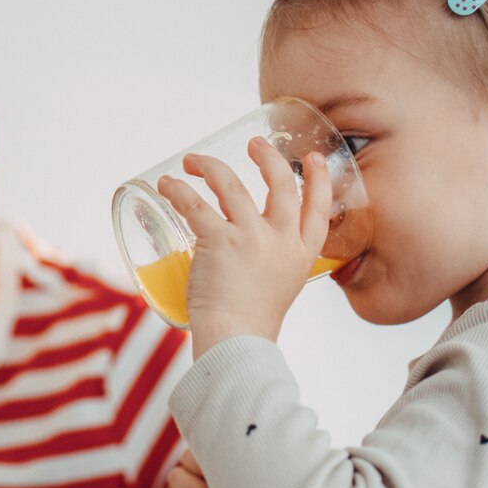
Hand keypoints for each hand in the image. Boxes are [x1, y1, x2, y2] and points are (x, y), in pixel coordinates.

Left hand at [156, 138, 331, 356]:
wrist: (237, 343)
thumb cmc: (251, 324)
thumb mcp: (279, 288)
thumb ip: (273, 265)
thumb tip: (252, 254)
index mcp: (301, 254)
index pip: (320, 209)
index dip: (319, 180)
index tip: (311, 158)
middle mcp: (281, 241)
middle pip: (281, 185)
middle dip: (267, 158)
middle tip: (253, 144)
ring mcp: (251, 238)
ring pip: (231, 185)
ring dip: (210, 167)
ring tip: (194, 161)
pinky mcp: (219, 242)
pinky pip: (195, 204)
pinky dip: (178, 190)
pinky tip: (167, 184)